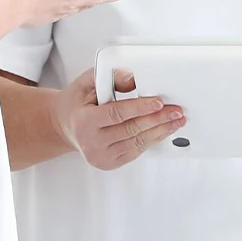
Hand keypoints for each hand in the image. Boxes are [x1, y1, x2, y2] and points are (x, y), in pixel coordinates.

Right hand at [53, 68, 184, 170]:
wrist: (65, 125)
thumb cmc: (78, 102)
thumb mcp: (88, 82)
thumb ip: (110, 77)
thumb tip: (134, 79)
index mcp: (83, 121)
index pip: (116, 114)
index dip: (140, 108)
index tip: (159, 102)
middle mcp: (90, 142)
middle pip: (130, 130)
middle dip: (157, 119)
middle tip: (176, 110)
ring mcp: (99, 156)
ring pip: (136, 143)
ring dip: (159, 131)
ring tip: (176, 121)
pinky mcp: (108, 163)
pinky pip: (135, 152)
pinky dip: (151, 140)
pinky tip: (163, 131)